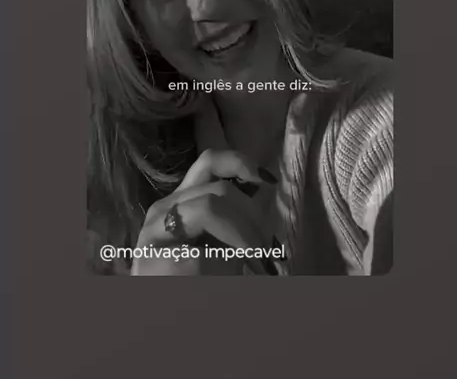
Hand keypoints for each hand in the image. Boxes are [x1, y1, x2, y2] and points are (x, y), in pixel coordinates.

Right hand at [131, 149, 274, 275]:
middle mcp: (164, 208)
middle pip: (220, 188)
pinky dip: (228, 259)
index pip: (210, 162)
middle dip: (254, 216)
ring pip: (212, 204)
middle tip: (268, 248)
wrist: (164, 325)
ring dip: (245, 234)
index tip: (267, 180)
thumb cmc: (194, 284)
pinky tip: (235, 275)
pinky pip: (205, 247)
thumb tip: (265, 188)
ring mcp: (157, 229)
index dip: (241, 162)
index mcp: (179, 201)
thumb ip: (233, 215)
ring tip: (258, 261)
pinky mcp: (157, 252)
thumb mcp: (219, 242)